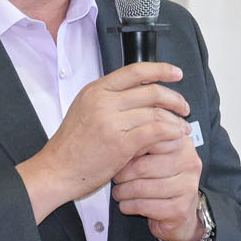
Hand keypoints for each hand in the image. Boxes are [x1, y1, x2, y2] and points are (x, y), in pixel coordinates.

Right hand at [18, 64, 189, 222]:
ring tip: (183, 128)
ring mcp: (111, 122)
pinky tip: (177, 136)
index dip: (160, 69)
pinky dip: (171, 132)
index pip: (134, 71)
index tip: (176, 73)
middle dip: (174, 98)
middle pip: (150, 91)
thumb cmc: (71, 146)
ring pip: (155, 112)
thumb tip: (142, 96)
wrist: (56, 170)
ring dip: (175, 120)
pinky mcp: (120, 143)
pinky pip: (155, 131)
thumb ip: (110, 100)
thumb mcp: (85, 111)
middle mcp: (103, 101)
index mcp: (95, 90)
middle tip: (184, 108)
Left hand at [112, 130, 203, 240]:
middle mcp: (189, 163)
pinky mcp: (179, 208)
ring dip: (123, 192)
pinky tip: (126, 205)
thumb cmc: (163, 179)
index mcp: (182, 144)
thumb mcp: (155, 155)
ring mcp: (187, 187)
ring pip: (141, 188)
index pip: (149, 141)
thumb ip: (143, 142)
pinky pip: (144, 206)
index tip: (117, 156)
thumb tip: (119, 137)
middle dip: (122, 174)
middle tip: (115, 178)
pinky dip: (129, 206)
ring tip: (118, 192)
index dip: (128, 150)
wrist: (180, 211)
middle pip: (142, 166)